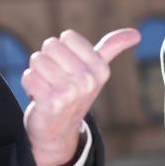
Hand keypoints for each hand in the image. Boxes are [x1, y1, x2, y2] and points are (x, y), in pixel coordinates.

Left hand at [22, 28, 140, 165]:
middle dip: (47, 59)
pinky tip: (37, 96)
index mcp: (100, 69)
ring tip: (46, 87)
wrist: (58, 131)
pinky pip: (28, 76)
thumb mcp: (96, 71)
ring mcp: (69, 93)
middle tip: (54, 78)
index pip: (67, 36)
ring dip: (36, 72)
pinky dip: (28, 84)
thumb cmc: (75, 93)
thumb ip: (111, 49)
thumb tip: (136, 34)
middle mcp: (87, 80)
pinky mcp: (50, 103)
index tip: (67, 67)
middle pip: (50, 45)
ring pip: (37, 59)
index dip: (62, 49)